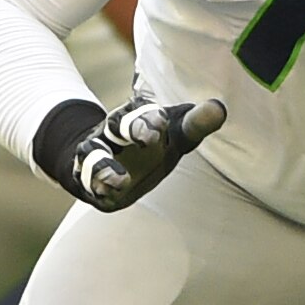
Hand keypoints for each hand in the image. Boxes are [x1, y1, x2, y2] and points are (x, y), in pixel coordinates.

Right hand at [34, 94, 225, 211]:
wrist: (112, 160)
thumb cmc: (155, 144)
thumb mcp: (178, 134)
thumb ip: (196, 124)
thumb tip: (219, 108)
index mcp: (138, 114)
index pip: (143, 109)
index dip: (151, 117)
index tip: (163, 124)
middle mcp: (113, 129)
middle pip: (118, 123)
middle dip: (133, 129)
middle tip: (151, 138)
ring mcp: (97, 151)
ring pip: (93, 153)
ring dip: (104, 167)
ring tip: (121, 182)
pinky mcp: (87, 176)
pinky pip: (86, 180)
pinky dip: (93, 187)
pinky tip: (106, 195)